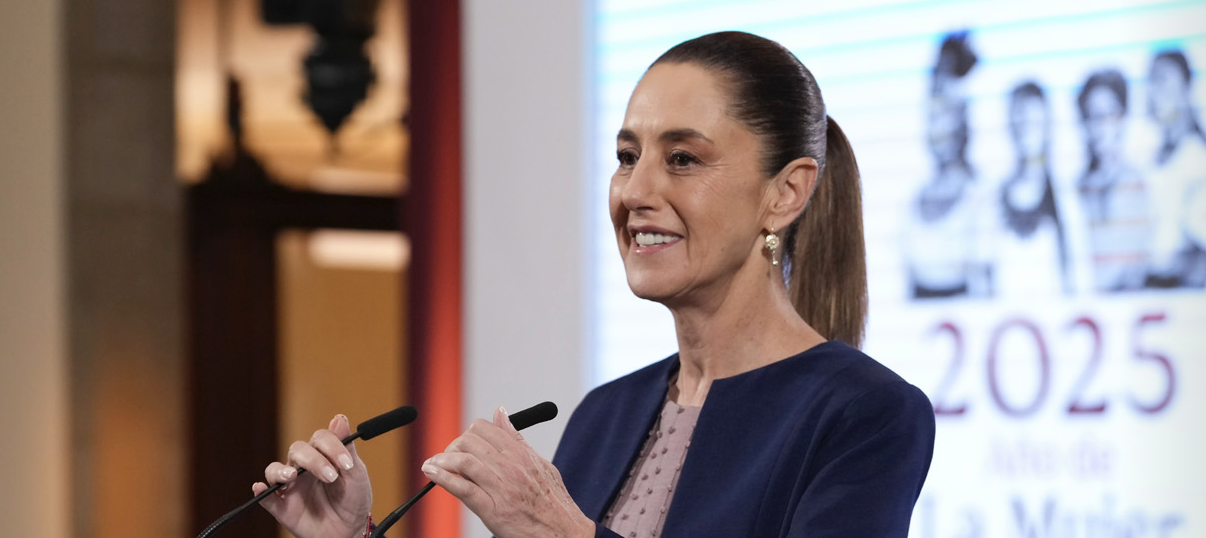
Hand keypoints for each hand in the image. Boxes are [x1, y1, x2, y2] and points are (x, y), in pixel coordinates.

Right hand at [253, 414, 372, 537]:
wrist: (350, 532)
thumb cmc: (353, 500)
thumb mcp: (356, 475)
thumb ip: (347, 448)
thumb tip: (339, 418)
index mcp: (323, 456)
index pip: (320, 439)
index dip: (333, 446)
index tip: (347, 464)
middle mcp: (304, 467)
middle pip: (298, 450)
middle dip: (313, 460)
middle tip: (330, 477)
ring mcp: (291, 487)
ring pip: (275, 469)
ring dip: (281, 471)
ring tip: (292, 477)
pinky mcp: (282, 507)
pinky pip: (266, 497)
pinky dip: (261, 491)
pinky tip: (261, 487)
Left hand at [421, 407, 594, 537]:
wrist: (565, 533)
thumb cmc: (553, 502)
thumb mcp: (540, 463)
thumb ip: (517, 439)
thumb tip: (500, 413)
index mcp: (522, 454)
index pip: (484, 428)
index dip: (468, 434)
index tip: (463, 444)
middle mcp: (511, 467)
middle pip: (469, 442)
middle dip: (452, 447)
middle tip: (448, 458)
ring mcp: (501, 488)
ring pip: (463, 461)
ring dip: (441, 460)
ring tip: (433, 464)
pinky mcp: (493, 510)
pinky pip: (463, 489)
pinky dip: (442, 478)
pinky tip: (432, 473)